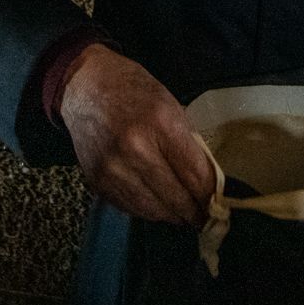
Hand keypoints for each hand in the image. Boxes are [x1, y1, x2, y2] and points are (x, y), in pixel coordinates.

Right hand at [57, 44, 215, 225]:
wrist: (85, 86)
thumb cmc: (133, 91)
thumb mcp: (171, 105)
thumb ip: (187, 142)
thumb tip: (205, 181)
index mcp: (160, 124)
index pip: (195, 174)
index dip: (209, 194)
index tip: (218, 204)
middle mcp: (135, 148)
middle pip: (175, 197)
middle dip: (194, 211)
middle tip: (204, 218)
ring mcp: (112, 168)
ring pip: (153, 209)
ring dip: (171, 215)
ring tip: (183, 216)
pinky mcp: (97, 180)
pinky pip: (130, 207)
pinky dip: (147, 211)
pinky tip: (157, 207)